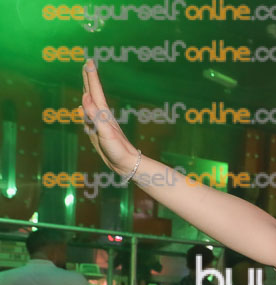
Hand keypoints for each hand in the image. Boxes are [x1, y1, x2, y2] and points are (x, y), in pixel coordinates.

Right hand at [81, 60, 139, 175]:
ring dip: (87, 90)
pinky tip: (81, 107)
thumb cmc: (117, 150)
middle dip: (89, 79)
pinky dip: (84, 108)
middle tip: (87, 64)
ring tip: (85, 81)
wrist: (126, 164)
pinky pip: (88, 115)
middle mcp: (101, 116)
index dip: (91, 77)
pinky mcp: (98, 131)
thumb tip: (85, 97)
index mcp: (103, 114)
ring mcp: (100, 123)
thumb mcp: (105, 131)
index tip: (89, 61)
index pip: (95, 91)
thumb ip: (95, 115)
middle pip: (93, 93)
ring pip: (91, 102)